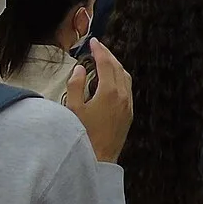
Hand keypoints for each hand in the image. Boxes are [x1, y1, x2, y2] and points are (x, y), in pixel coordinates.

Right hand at [64, 38, 133, 163]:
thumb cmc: (83, 137)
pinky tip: (111, 82)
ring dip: (116, 66)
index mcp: (110, 92)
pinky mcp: (129, 115)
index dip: (99, 50)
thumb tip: (80, 69)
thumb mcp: (73, 110)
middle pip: (118, 68)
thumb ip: (75, 86)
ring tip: (104, 61)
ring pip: (125, 78)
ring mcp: (128, 106)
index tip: (93, 41)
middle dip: (108, 55)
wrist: (99, 162)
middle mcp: (123, 96)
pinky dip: (120, 79)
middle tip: (98, 48)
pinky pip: (127, 89)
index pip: (106, 63)